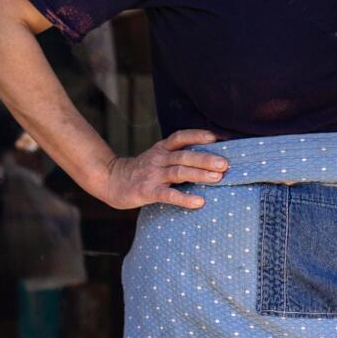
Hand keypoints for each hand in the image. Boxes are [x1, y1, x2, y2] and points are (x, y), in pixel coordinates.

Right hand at [99, 129, 228, 209]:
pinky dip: (184, 198)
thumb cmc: (141, 171)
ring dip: (199, 174)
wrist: (110, 181)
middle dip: (206, 159)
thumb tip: (209, 159)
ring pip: (179, 172)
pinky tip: (199, 202)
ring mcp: (152, 175)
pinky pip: (168, 195)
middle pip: (184, 156)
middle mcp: (158, 159)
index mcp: (161, 149)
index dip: (197, 135)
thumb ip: (176, 156)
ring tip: (218, 178)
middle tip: (225, 164)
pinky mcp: (147, 191)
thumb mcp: (157, 158)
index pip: (180, 137)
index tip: (216, 137)